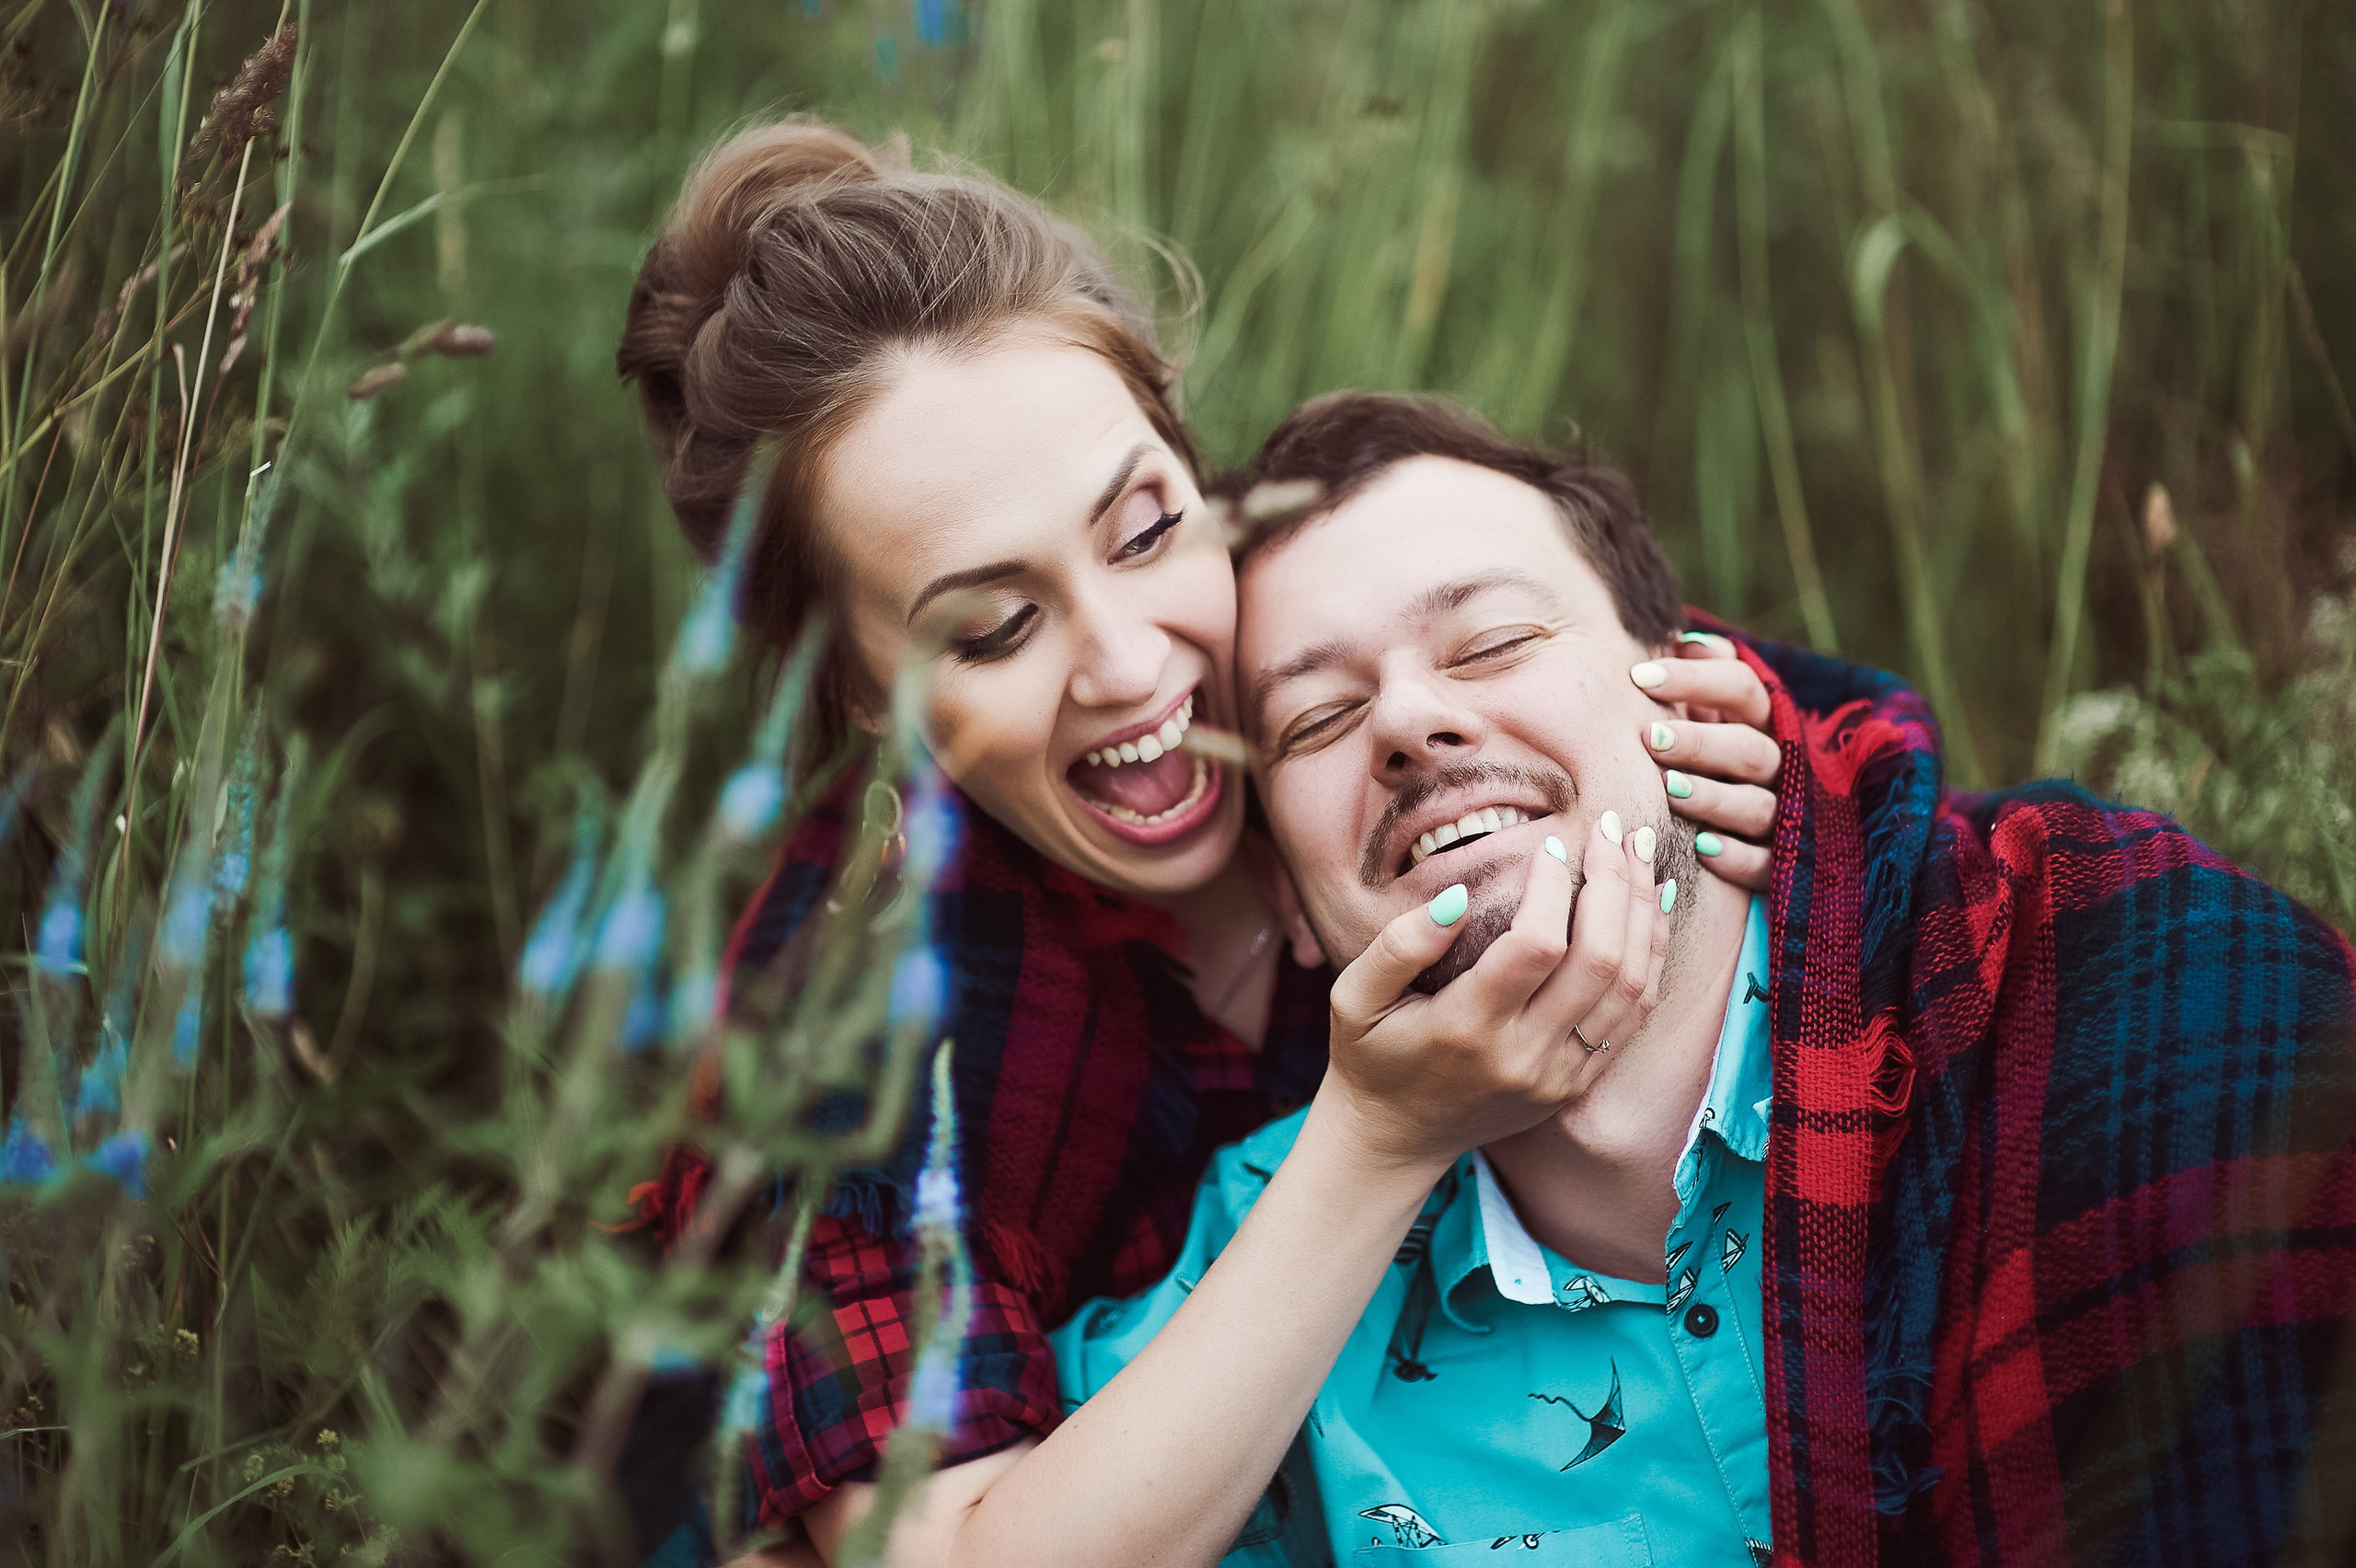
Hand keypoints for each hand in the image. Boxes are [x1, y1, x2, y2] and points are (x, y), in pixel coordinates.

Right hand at [1320, 812, 1671, 1173]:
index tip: (1549, 844)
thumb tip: (1458, 895)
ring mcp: (1558, 1075)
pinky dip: (1652, 956)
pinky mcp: (1577, 1084)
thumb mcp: (1353, 998)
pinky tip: (1652, 908)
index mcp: (1467, 1028)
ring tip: (1641, 854)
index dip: (1553, 887)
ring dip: (1643, 913)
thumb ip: (1399, 944)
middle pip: (1600, 960)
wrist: (1393, 1139)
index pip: (1536, 946)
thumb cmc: (1369, 1057)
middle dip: (1615, 884)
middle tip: (1614, 829)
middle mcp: (1524, 1056)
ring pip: (1630, 986)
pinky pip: (1633, 1015)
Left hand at [1631, 632, 1778, 890]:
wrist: (1740, 824)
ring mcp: (1783, 816)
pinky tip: (1702, 848)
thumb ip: (1700, 673)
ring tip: (1668, 788)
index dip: (1694, 679)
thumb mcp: (1705, 708)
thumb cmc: (1705, 750)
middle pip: (1750, 749)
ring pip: (1759, 806)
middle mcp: (1778, 765)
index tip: (1639, 676)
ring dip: (1713, 797)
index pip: (1741, 687)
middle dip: (1699, 742)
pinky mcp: (1777, 865)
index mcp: (1761, 719)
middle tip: (1650, 738)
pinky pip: (1766, 865)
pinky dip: (1737, 858)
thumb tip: (1683, 638)